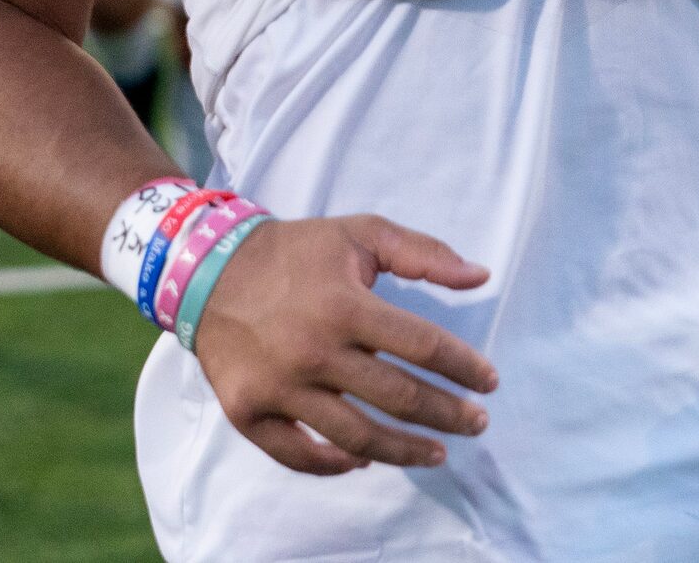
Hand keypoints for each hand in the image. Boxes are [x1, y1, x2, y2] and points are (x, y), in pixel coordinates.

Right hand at [188, 213, 496, 475]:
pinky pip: (298, 456)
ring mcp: (278, 388)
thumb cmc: (296, 252)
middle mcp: (313, 351)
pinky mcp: (248, 412)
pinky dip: (335, 464)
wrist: (209, 271)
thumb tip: (482, 276)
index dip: (464, 367)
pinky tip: (365, 461)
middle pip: (398, 398)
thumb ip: (423, 253)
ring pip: (357, 438)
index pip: (422, 345)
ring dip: (405, 452)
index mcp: (344, 304)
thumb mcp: (360, 233)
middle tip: (476, 423)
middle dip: (447, 415)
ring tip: (437, 454)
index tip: (489, 382)